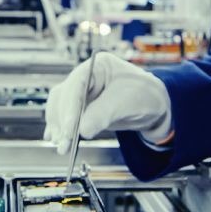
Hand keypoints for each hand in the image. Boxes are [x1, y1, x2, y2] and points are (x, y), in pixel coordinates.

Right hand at [43, 54, 171, 155]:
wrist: (155, 107)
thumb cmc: (145, 94)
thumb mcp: (128, 101)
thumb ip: (104, 114)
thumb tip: (83, 130)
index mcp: (98, 66)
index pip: (76, 83)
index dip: (70, 105)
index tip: (70, 126)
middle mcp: (86, 78)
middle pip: (65, 96)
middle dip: (63, 120)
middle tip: (64, 141)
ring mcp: (83, 93)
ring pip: (61, 106)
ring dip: (59, 126)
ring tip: (61, 145)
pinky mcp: (83, 109)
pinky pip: (66, 117)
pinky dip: (61, 128)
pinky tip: (56, 139)